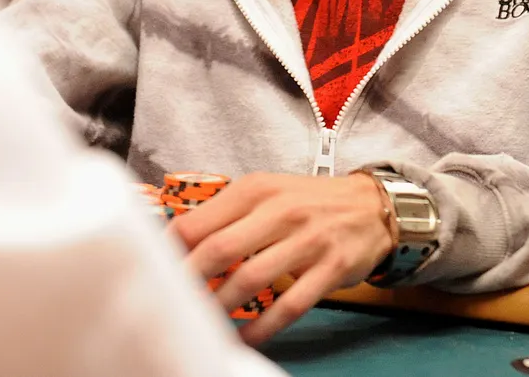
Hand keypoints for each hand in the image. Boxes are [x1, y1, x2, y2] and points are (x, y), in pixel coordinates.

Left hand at [172, 172, 396, 345]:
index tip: (156, 274)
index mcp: (255, 190)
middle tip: (172, 303)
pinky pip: (290, 305)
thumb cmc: (308, 202)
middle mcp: (280, 211)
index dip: (170, 253)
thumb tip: (176, 244)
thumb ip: (225, 214)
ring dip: (221, 306)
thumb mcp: (266, 193)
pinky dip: (263, 327)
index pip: (197, 222)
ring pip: (250, 280)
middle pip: (219, 250)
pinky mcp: (330, 269)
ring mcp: (308, 241)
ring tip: (205, 322)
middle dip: (189, 282)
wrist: (372, 207)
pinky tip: (245, 338)